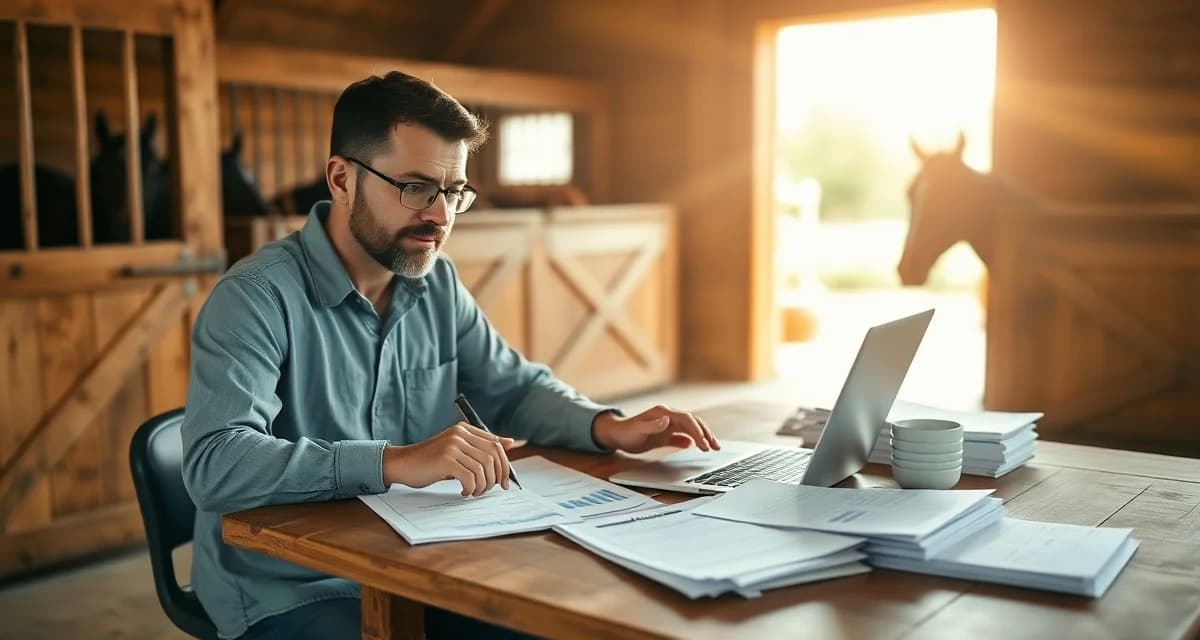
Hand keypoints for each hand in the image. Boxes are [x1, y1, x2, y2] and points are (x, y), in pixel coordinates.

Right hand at [383, 423, 516, 496]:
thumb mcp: (457, 450)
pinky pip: (470, 477)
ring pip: (482, 469)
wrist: (402, 463)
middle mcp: (459, 435)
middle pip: (492, 456)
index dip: (504, 465)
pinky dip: (471, 488)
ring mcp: (452, 446)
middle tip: (489, 490)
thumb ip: (481, 446)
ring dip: (482, 486)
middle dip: (495, 478)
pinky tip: (464, 492)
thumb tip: (510, 442)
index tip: (504, 482)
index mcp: (464, 430)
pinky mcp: (445, 459)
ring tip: (474, 492)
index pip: (496, 444)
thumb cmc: (430, 461)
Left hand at [591, 405, 720, 453]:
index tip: (704, 443)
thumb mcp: (637, 429)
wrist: (617, 435)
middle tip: (715, 447)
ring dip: (702, 437)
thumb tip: (666, 420)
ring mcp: (668, 425)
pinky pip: (683, 436)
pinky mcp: (666, 433)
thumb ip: (652, 425)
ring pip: (691, 428)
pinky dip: (691, 440)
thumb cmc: (626, 432)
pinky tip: (696, 447)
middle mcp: (668, 417)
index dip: (697, 431)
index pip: (686, 419)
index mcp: (664, 413)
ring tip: (712, 448)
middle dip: (705, 433)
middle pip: (692, 422)